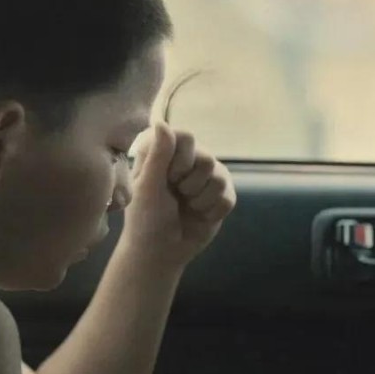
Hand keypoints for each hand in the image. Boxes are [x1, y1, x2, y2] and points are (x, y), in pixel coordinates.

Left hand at [121, 122, 235, 269]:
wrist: (161, 251)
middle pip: (206, 157)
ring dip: (200, 200)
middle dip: (189, 184)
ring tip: (186, 206)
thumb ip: (157, 155)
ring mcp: (206, 177)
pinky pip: (228, 196)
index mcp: (164, 152)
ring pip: (219, 177)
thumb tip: (161, 122)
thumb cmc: (146, 218)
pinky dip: (212, 211)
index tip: (168, 177)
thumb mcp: (147, 186)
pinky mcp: (221, 196)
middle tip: (175, 195)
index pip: (185, 136)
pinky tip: (199, 216)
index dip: (181, 159)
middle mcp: (187, 160)